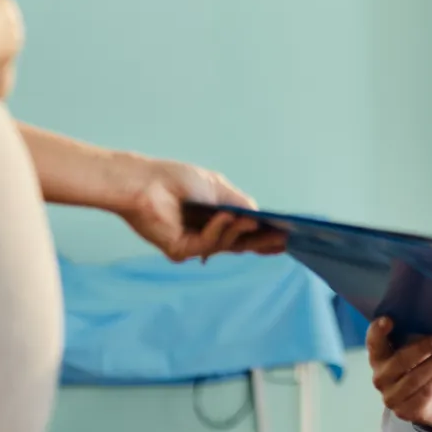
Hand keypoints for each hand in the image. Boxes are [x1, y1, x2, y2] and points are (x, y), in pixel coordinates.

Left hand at [105, 153, 284, 261]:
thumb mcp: (218, 187)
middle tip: (282, 241)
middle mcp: (205, 233)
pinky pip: (207, 245)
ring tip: (251, 220)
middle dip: (261, 242)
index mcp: (214, 218)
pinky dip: (217, 230)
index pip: (243, 232)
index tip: (285, 236)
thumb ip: (241, 202)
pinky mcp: (180, 251)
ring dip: (240, 232)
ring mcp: (193, 244)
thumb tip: (261, 217)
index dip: (263, 236)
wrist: (146, 183)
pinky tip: (223, 216)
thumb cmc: (177, 179)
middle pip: (239, 244)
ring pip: (226, 245)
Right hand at [367, 318, 431, 430]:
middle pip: (399, 361)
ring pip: (413, 379)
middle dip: (421, 349)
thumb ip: (414, 336)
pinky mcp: (405, 411)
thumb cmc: (417, 366)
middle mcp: (379, 377)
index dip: (378, 331)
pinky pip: (423, 393)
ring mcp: (390, 397)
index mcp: (378, 357)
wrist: (425, 400)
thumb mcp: (413, 349)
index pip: (373, 343)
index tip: (389, 320)